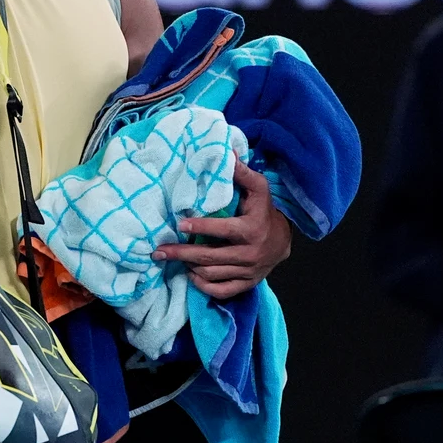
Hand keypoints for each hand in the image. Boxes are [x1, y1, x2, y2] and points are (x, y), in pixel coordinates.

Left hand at [156, 162, 293, 299]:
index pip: (223, 230)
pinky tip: (191, 276)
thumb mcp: (259, 188)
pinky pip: (222, 291)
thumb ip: (242, 173)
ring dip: (189, 267)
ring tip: (172, 259)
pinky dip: (204, 286)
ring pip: (213, 274)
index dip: (201, 228)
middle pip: (211, 257)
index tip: (181, 225)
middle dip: (182, 254)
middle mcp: (250, 253)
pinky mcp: (247, 284)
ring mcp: (248, 271)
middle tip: (159, 251)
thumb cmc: (264, 211)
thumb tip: (227, 152)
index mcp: (252, 229)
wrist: (283, 242)